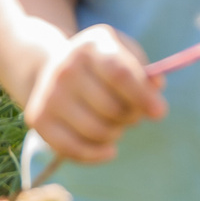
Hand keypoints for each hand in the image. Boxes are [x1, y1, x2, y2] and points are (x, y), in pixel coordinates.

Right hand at [24, 25, 166, 163]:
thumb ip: (144, 71)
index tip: (160, 113)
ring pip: (97, 131)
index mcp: (92, 46)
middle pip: (112, 107)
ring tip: (117, 124)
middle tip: (133, 114)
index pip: (120, 74)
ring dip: (116, 133)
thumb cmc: (102, 65)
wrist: (54, 67)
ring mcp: (49, 93)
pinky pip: (74, 150)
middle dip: (132, 116)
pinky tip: (109, 149)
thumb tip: (157, 87)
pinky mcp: (38, 118)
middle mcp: (65, 67)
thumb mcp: (124, 55)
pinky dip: (97, 154)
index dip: (142, 96)